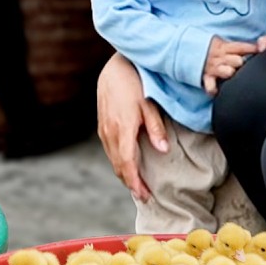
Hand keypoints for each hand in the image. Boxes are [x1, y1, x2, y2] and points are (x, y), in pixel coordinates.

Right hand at [97, 54, 164, 200]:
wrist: (114, 69)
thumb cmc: (134, 83)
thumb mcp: (149, 104)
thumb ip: (155, 128)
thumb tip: (163, 150)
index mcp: (122, 129)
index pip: (127, 164)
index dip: (135, 182)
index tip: (144, 195)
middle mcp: (109, 133)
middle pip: (118, 166)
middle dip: (130, 183)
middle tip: (144, 195)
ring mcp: (104, 130)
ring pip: (113, 159)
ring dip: (124, 174)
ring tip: (138, 184)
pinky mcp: (102, 126)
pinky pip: (110, 150)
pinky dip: (119, 162)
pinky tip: (128, 165)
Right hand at [202, 37, 257, 94]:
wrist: (186, 49)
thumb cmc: (208, 49)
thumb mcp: (220, 43)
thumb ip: (235, 48)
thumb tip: (256, 48)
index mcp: (224, 47)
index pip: (241, 47)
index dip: (252, 49)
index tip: (261, 51)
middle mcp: (219, 57)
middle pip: (237, 61)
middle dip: (240, 63)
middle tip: (241, 65)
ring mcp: (213, 67)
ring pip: (228, 72)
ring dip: (230, 73)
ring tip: (231, 75)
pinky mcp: (205, 76)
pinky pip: (211, 86)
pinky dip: (214, 89)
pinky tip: (218, 90)